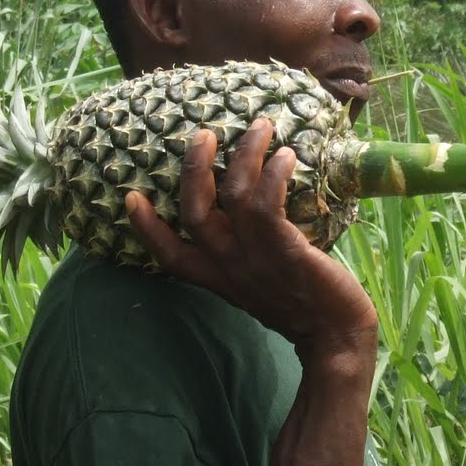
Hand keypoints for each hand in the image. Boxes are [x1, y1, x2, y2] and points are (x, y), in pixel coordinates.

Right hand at [125, 121, 377, 357]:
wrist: (335, 338)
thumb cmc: (303, 304)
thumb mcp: (260, 283)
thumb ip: (246, 252)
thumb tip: (250, 207)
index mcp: (217, 278)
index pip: (170, 257)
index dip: (146, 228)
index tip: (130, 197)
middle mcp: (229, 266)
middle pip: (194, 213)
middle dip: (193, 168)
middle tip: (204, 134)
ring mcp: (255, 258)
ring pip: (233, 196)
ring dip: (245, 154)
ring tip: (260, 127)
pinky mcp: (284, 251)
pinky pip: (268, 204)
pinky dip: (275, 174)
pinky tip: (287, 156)